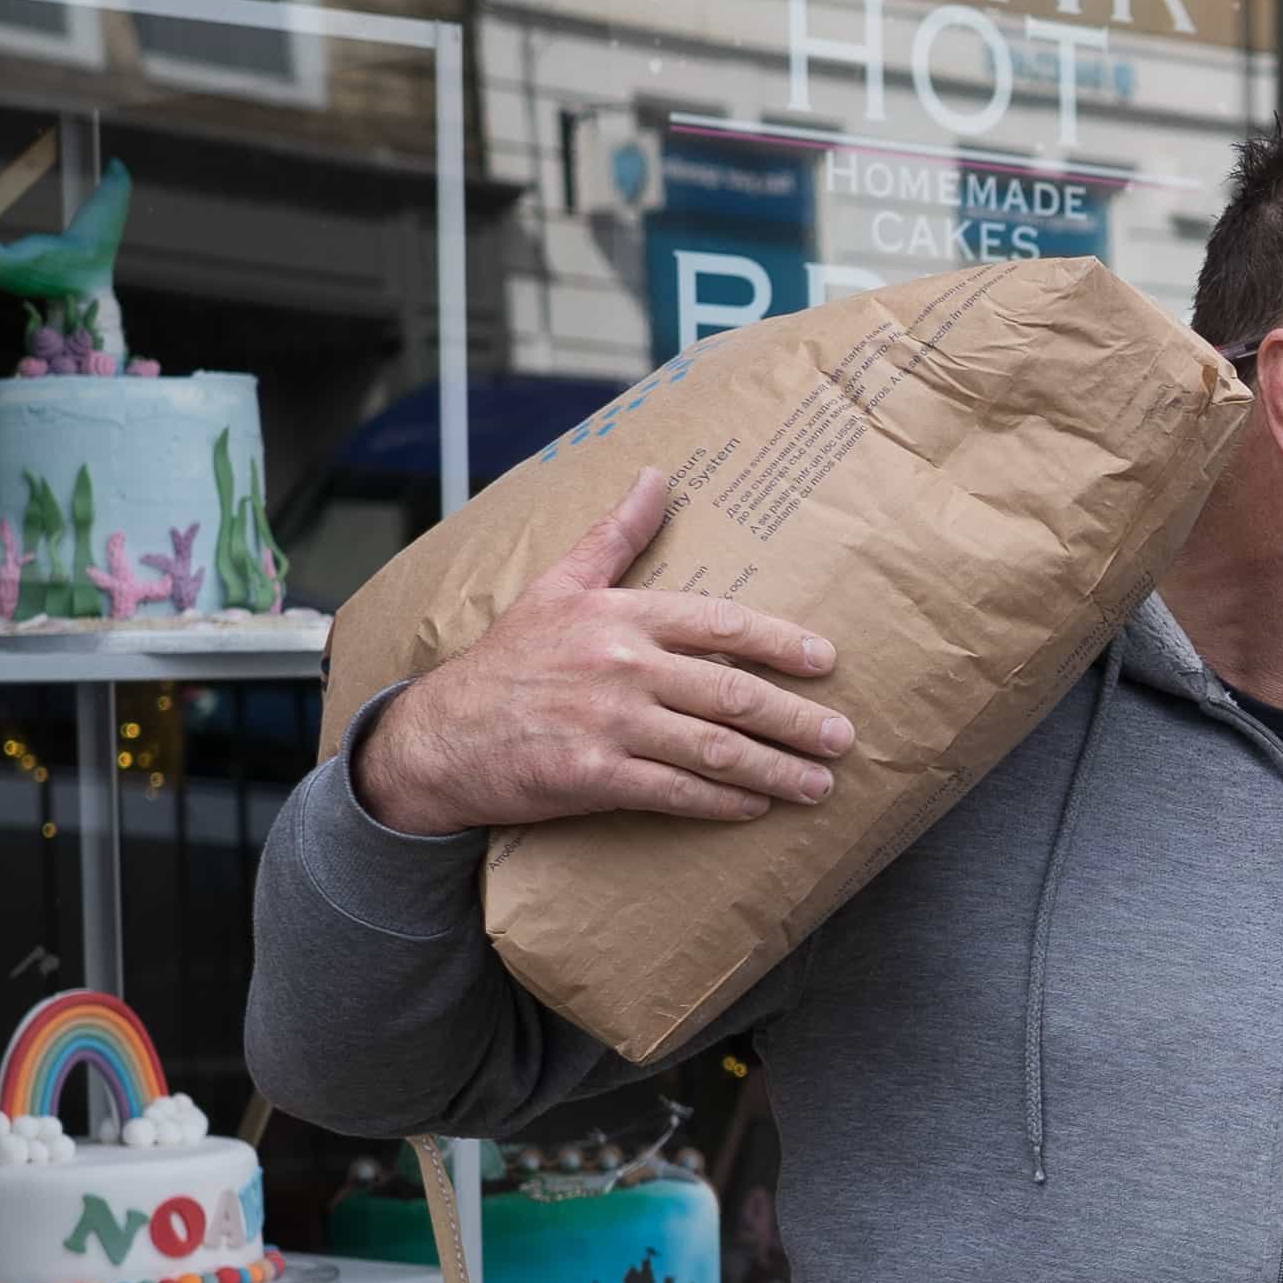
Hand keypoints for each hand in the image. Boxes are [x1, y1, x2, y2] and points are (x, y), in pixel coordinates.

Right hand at [359, 471, 851, 835]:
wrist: (439, 736)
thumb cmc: (507, 661)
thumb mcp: (557, 586)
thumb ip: (615, 536)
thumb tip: (655, 476)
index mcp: (620, 616)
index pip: (723, 626)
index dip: (784, 644)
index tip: (828, 662)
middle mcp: (620, 666)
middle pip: (732, 693)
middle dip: (797, 719)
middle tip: (843, 738)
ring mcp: (608, 724)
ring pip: (714, 749)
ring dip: (776, 769)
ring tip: (819, 783)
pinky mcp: (592, 777)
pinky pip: (675, 792)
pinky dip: (723, 802)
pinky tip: (757, 807)